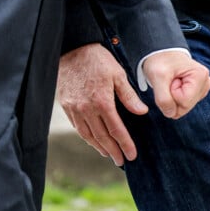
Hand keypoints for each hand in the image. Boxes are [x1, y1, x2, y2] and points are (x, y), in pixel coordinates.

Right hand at [57, 43, 147, 165]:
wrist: (72, 49)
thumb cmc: (98, 60)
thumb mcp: (118, 74)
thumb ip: (129, 96)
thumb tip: (142, 112)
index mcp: (102, 102)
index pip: (116, 130)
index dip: (125, 144)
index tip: (132, 155)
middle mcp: (87, 109)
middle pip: (101, 137)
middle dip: (113, 151)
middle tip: (121, 161)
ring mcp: (75, 109)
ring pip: (88, 135)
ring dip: (99, 147)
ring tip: (108, 154)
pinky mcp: (66, 106)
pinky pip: (77, 127)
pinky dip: (86, 137)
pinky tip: (93, 140)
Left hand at [142, 50, 209, 119]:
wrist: (161, 53)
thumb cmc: (160, 60)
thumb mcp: (157, 76)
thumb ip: (163, 98)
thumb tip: (171, 113)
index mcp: (200, 75)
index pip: (184, 102)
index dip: (171, 94)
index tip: (169, 80)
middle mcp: (206, 81)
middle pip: (185, 107)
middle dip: (172, 97)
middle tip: (169, 81)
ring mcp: (203, 87)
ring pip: (184, 107)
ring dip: (173, 97)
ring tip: (171, 81)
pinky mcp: (198, 91)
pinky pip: (184, 105)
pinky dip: (176, 97)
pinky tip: (175, 84)